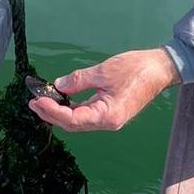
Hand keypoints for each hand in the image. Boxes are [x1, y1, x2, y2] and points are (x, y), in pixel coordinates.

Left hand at [28, 48, 178, 131]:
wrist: (161, 69)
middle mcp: (108, 122)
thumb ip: (79, 80)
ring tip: (42, 102)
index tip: (37, 100)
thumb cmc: (137, 69)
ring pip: (79, 121)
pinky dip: (72, 109)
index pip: (72, 119)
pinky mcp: (111, 112)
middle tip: (33, 102)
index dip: (52, 111)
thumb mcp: (104, 71)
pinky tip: (62, 101)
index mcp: (108, 115)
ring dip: (60, 113)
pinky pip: (87, 115)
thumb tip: (59, 86)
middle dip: (51, 114)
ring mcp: (110, 119)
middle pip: (73, 124)